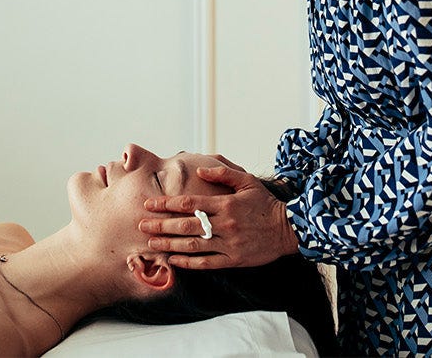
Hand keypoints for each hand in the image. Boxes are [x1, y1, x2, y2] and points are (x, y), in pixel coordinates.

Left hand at [137, 164, 299, 269]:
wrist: (289, 228)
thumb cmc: (266, 203)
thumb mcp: (247, 182)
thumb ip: (223, 174)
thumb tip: (200, 170)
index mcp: (225, 203)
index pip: (189, 202)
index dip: (167, 203)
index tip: (149, 204)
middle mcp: (225, 224)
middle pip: (186, 224)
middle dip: (161, 224)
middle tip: (142, 224)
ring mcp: (229, 243)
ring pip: (193, 245)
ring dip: (169, 244)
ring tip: (151, 242)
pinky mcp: (233, 259)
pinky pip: (207, 262)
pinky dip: (188, 262)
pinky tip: (173, 259)